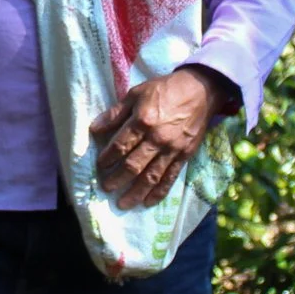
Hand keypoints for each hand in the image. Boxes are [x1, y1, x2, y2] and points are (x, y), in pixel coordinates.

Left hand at [90, 65, 226, 208]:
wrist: (200, 90)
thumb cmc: (164, 89)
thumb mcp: (136, 93)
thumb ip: (115, 114)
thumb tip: (94, 129)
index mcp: (142, 121)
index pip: (120, 146)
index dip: (107, 158)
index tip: (100, 166)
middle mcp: (156, 138)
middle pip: (133, 165)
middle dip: (117, 180)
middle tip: (106, 188)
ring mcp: (172, 149)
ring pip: (151, 177)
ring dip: (135, 193)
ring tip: (123, 204)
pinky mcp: (184, 155)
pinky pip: (170, 177)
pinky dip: (159, 192)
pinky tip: (148, 202)